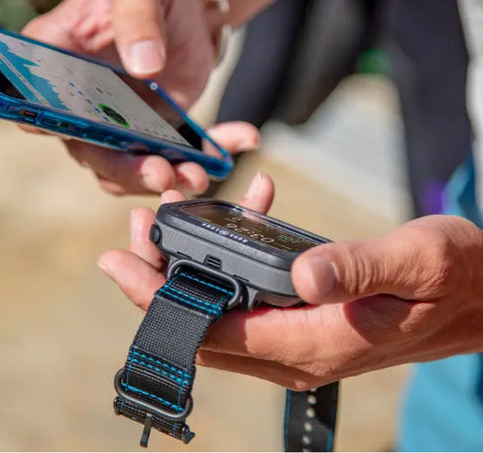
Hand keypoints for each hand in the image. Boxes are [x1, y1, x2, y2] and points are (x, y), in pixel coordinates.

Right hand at [22, 0, 255, 193]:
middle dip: (127, 170)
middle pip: (91, 151)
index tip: (89, 139)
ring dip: (166, 177)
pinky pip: (174, 156)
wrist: (188, 4)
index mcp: (58, 60)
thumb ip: (136, 16)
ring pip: (132, 168)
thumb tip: (144, 65)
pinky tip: (239, 140)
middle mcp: (81, 102)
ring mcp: (118, 124)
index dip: (54, 127)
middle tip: (162, 174)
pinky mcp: (154, 133)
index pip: (38, 102)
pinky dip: (206, 156)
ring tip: (200, 174)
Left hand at [98, 179, 482, 389]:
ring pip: (221, 315)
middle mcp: (298, 350)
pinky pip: (252, 300)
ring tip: (167, 225)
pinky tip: (245, 217)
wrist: (482, 296)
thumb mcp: (415, 261)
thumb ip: (358, 267)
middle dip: (160, 283)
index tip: (121, 264)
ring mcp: (300, 339)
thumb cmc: (456, 279)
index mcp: (315, 342)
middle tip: (134, 234)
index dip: (160, 300)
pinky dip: (231, 265)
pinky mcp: (306, 321)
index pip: (215, 332)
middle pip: (205, 327)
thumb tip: (301, 274)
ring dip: (188, 273)